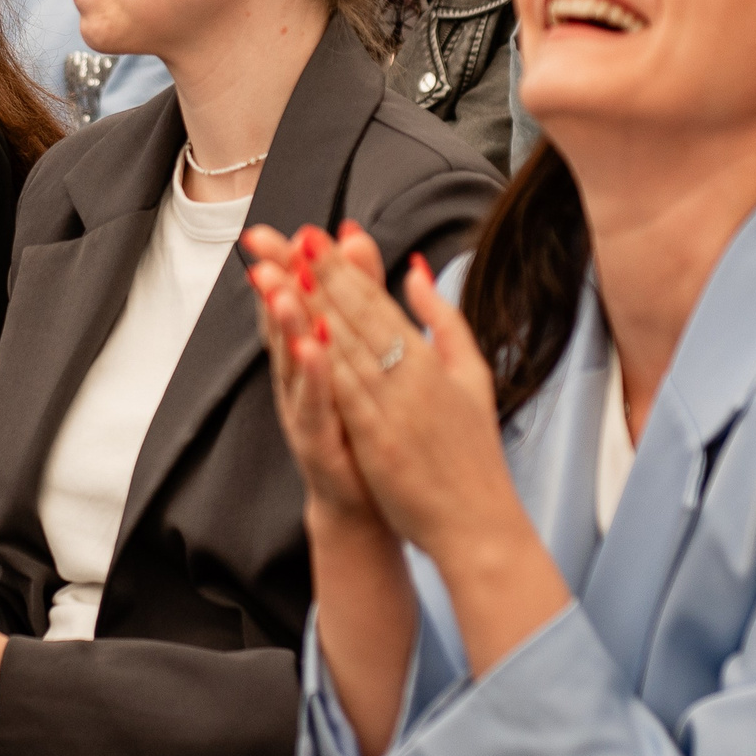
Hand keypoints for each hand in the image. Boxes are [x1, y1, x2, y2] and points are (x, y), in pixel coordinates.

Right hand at [243, 222, 385, 531]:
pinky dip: (313, 378)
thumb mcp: (359, 348)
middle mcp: (298, 378)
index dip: (287, 265)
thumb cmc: (361, 420)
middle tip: (262, 250)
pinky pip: (313, 407)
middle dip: (272, 286)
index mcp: (311, 352)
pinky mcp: (317, 443)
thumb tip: (353, 235)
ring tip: (281, 293)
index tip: (280, 230)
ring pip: (291, 363)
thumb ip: (359, 292)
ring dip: (286, 327)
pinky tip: (315, 351)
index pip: (296, 298)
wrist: (367, 499)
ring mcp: (303, 410)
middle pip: (282, 324)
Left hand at [297, 224, 570, 676]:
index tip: (313, 234)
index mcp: (429, 357)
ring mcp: (392, 407)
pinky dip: (324, 364)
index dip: (342, 267)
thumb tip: (415, 268)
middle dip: (318, 272)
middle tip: (284, 236)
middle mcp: (410, 375)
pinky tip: (299, 337)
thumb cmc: (472, 449)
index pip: (376, 302)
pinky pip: (345, 395)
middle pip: (355, 316)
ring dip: (307, 308)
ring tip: (277, 273)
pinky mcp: (378, 440)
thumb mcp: (470, 373)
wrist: (478, 521)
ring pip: (343, 347)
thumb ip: (442, 318)